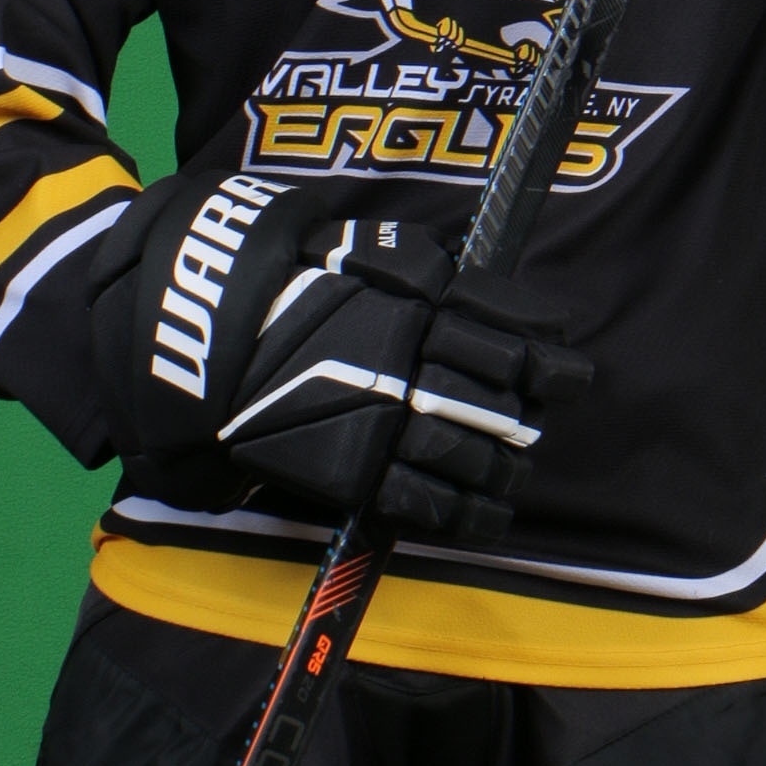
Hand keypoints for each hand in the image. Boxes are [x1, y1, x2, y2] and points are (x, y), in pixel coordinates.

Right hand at [90, 170, 588, 544]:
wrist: (195, 334)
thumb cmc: (277, 281)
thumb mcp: (355, 250)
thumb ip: (421, 269)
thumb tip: (486, 287)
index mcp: (412, 303)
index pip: (506, 334)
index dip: (550, 360)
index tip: (571, 371)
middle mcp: (406, 361)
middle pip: (497, 398)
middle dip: (527, 417)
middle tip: (540, 424)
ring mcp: (379, 419)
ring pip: (470, 453)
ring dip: (502, 468)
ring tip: (511, 475)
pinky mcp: (349, 470)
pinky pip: (423, 501)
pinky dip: (463, 513)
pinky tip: (484, 515)